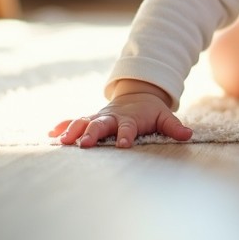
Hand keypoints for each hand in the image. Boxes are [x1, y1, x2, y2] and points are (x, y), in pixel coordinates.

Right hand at [50, 81, 192, 148]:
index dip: (126, 135)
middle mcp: (112, 117)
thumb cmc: (151, 111)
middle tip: (84, 144)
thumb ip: (174, 126)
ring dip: (73, 130)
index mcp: (130, 118)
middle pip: (101, 124)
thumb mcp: (164, 116)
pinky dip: (63, 125)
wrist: (138, 95)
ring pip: (84, 121)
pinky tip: (50, 133)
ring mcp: (100, 116)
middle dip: (92, 133)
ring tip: (62, 141)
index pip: (128, 127)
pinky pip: (74, 120)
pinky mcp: (91, 118)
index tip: (122, 145)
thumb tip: (188, 134)